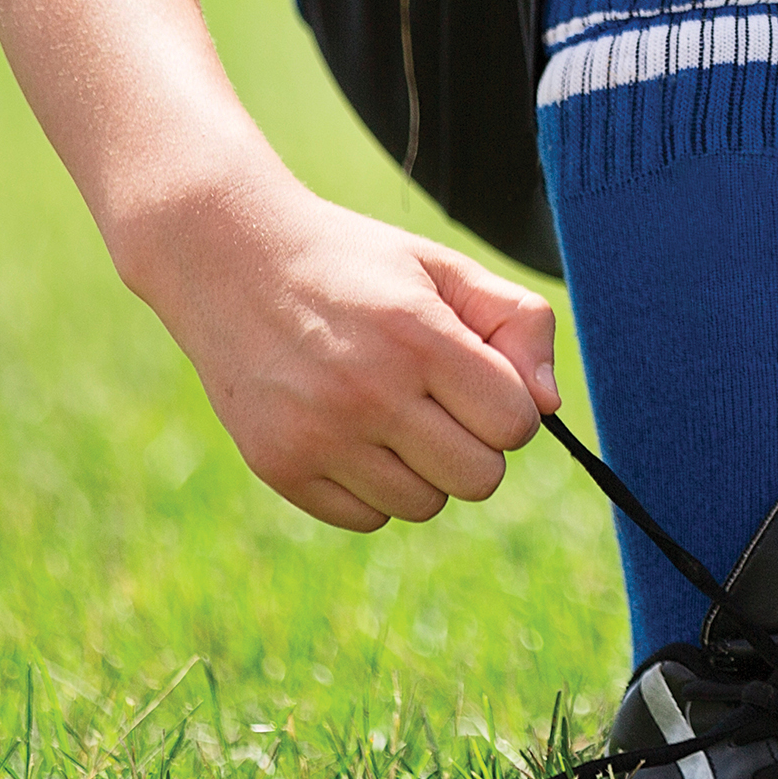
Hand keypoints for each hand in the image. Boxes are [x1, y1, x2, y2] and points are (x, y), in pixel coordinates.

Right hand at [122, 180, 559, 531]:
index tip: (479, 378)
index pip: (516, 424)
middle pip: (480, 478)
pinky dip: (371, 488)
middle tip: (439, 401)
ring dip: (424, 469)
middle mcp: (368, 391)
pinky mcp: (278, 466)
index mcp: (419, 336)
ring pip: (425, 505)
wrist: (229, 258)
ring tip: (389, 413)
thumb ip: (519, 322)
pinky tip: (348, 433)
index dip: (510, 406)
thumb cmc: (357, 265)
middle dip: (475, 443)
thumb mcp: (444, 268)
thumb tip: (548, 407)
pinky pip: (366, 519)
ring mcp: (317, 435)